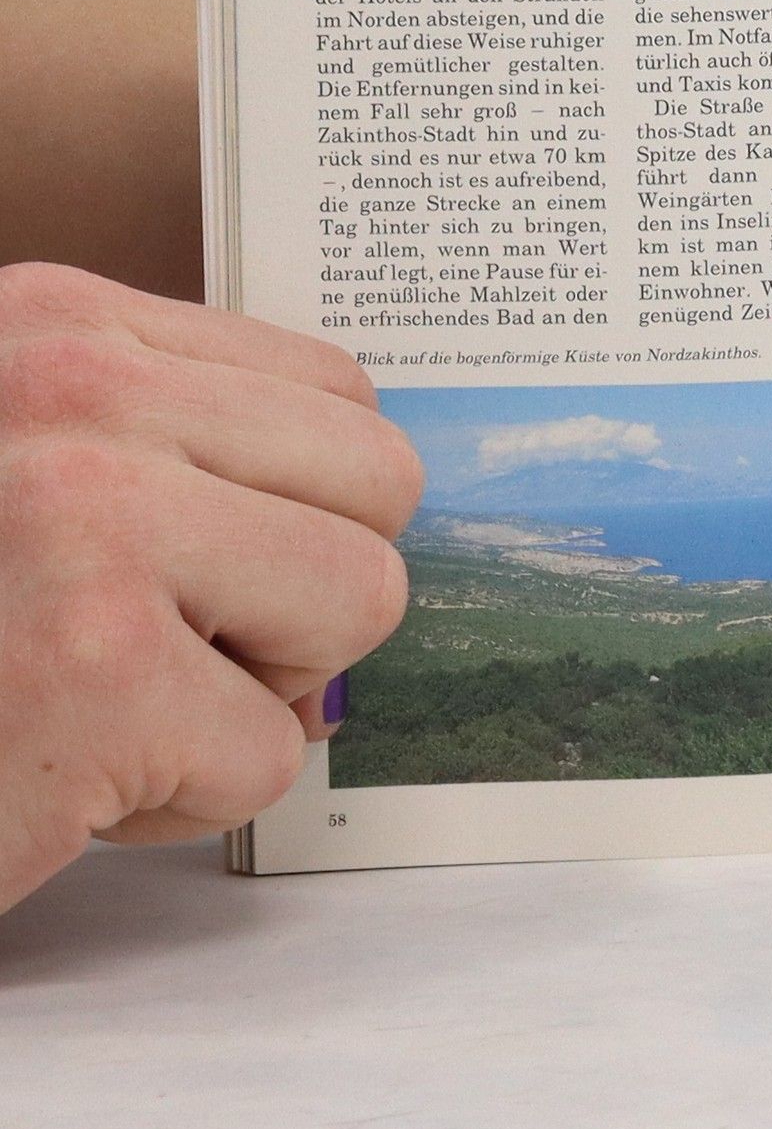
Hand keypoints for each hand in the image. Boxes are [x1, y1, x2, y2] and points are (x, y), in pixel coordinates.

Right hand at [0, 264, 422, 912]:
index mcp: (57, 326)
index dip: (294, 505)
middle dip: (300, 591)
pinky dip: (178, 801)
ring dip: (249, 690)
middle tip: (159, 640)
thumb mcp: (19, 467)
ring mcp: (85, 521)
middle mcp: (71, 391)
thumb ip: (172, 459)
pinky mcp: (94, 671)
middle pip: (380, 484)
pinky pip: (273, 749)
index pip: (336, 391)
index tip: (193, 562)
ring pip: (361, 598)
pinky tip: (50, 778)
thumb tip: (362, 517)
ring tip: (100, 700)